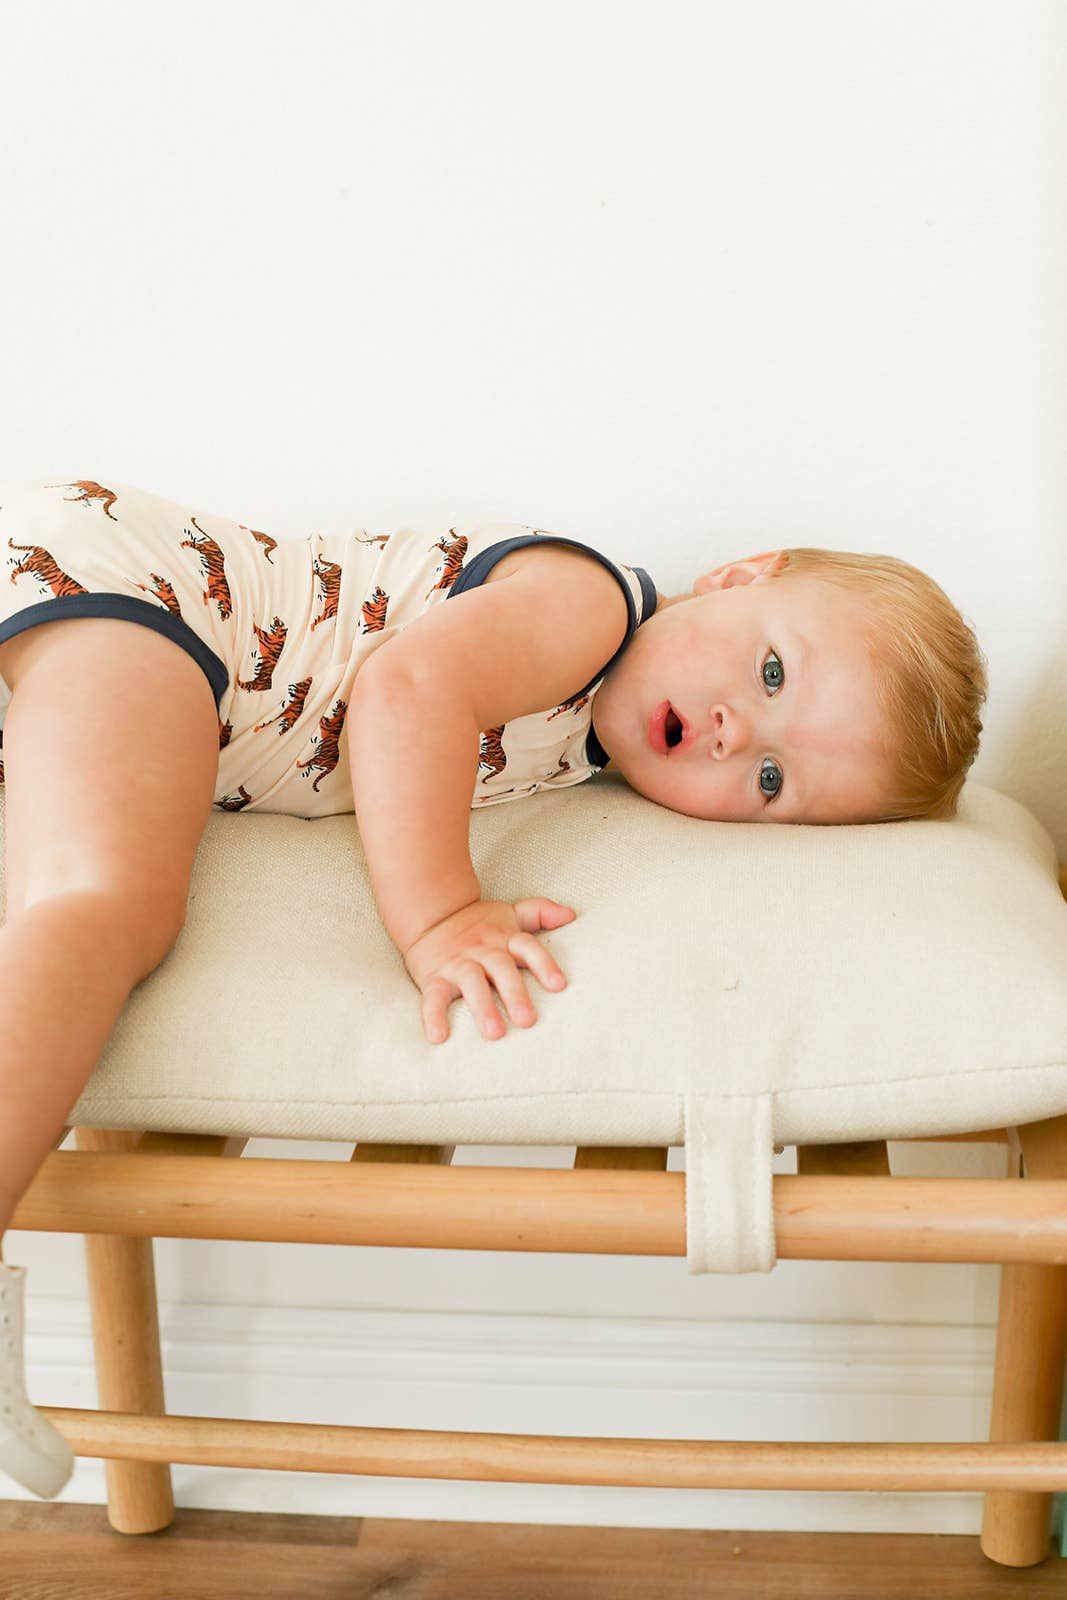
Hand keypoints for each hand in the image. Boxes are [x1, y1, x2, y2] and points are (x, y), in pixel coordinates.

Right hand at [402, 897, 575, 1044]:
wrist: (430, 915)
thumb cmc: (478, 924)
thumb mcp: (509, 914)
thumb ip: (539, 913)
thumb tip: (571, 915)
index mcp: (503, 937)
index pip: (527, 947)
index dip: (543, 964)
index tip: (558, 985)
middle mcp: (483, 951)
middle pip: (501, 969)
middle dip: (515, 994)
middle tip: (528, 1021)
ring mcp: (458, 964)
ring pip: (471, 984)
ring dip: (482, 1008)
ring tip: (494, 1034)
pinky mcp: (433, 978)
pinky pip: (433, 997)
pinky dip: (433, 1017)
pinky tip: (438, 1038)